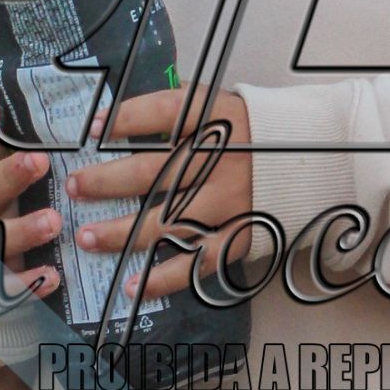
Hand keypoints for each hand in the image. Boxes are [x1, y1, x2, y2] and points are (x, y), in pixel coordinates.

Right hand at [0, 98, 61, 299]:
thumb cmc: (6, 205)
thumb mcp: (7, 174)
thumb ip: (21, 146)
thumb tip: (32, 104)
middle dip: (10, 176)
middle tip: (37, 161)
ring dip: (24, 231)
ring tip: (53, 222)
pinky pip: (6, 286)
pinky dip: (28, 283)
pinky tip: (52, 276)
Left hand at [66, 86, 253, 299]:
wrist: (315, 164)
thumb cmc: (253, 135)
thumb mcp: (223, 107)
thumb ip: (180, 105)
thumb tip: (118, 112)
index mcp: (219, 120)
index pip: (167, 111)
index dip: (127, 118)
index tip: (91, 129)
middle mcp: (224, 161)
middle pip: (156, 171)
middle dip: (108, 181)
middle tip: (74, 188)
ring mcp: (231, 202)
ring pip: (167, 222)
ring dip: (121, 233)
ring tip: (86, 237)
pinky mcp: (240, 237)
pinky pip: (197, 261)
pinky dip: (163, 277)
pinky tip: (131, 284)